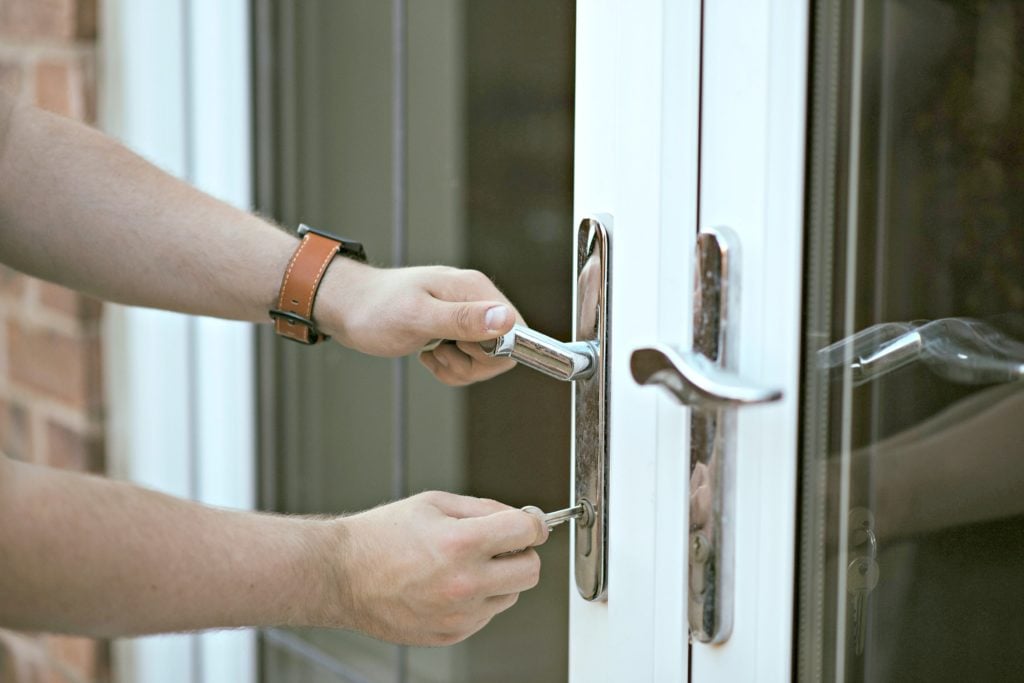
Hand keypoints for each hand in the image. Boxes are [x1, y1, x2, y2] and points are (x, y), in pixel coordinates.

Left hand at [317, 261, 522, 384]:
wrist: (347, 308)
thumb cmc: (375, 309)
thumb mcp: (418, 317)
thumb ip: (463, 319)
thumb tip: (506, 320)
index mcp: (474, 289)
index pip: (517, 330)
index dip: (495, 351)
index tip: (462, 349)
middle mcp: (475, 300)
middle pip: (503, 349)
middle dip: (473, 364)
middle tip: (440, 352)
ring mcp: (465, 315)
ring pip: (486, 360)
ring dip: (458, 368)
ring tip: (431, 353)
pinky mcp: (454, 330)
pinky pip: (469, 362)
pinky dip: (450, 368)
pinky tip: (428, 355)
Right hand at [319, 492, 547, 645]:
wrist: (341, 575)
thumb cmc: (381, 536)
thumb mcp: (435, 503)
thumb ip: (485, 509)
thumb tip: (523, 518)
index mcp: (461, 543)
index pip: (527, 532)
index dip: (532, 522)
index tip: (529, 523)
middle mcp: (464, 583)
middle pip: (532, 570)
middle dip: (522, 553)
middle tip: (502, 544)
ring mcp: (459, 615)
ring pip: (512, 595)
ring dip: (500, 578)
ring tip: (464, 564)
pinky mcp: (451, 635)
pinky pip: (486, 615)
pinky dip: (479, 599)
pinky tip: (449, 585)